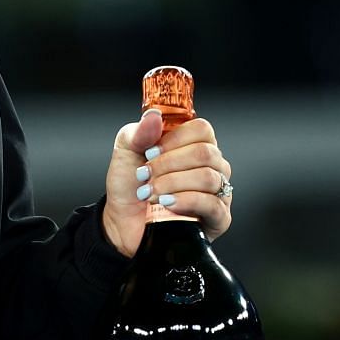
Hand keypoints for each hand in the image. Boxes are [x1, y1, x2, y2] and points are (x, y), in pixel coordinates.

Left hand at [101, 110, 234, 256]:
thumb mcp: (125, 153)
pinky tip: (167, 203)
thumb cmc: (130, 188)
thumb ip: (137, 133)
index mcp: (193, 146)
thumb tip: (153, 116)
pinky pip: (212, 204)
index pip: (202, 129)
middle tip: (145, 175)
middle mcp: (211, 166)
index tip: (150, 151)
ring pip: (208, 177)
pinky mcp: (218, 218)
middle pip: (205, 152)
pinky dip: (185, 201)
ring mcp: (218, 192)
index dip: (175, 139)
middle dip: (168, 164)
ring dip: (172, 184)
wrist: (122, 223)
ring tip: (150, 193)